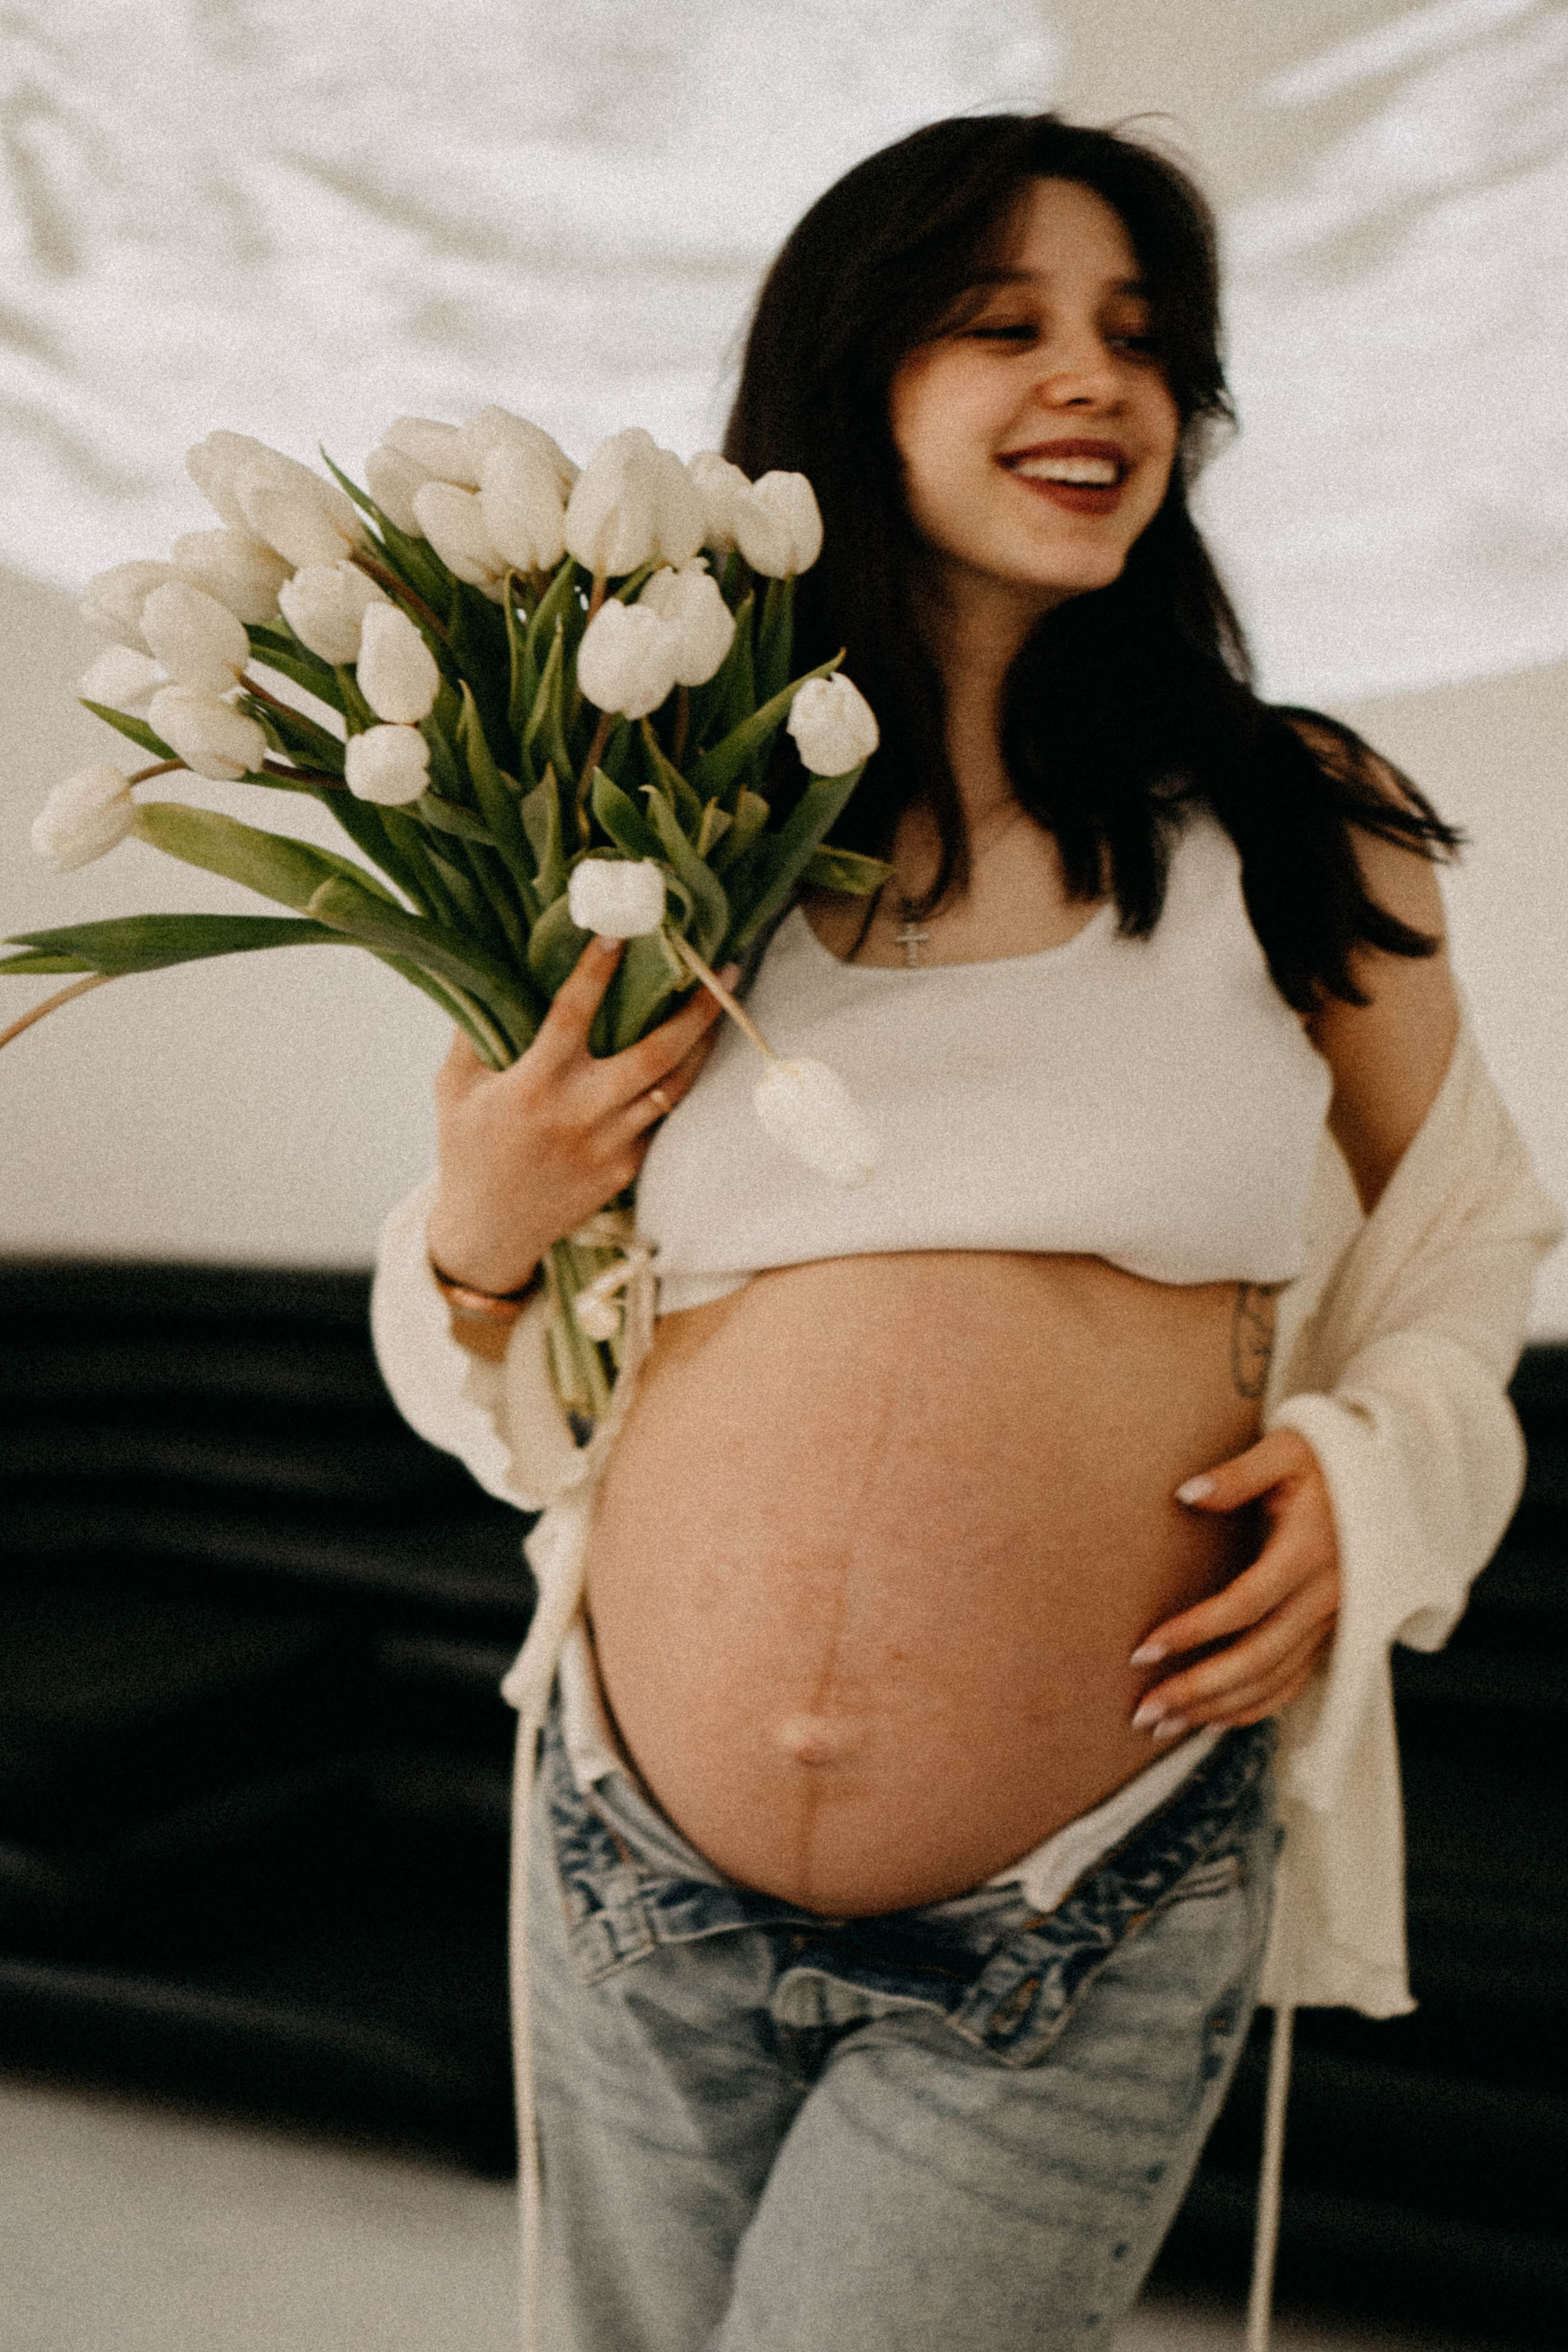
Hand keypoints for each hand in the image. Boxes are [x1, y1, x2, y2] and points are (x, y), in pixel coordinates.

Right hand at [426, 935, 732, 1295]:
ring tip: (723, 1005)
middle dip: (696, 1009)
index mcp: (533, 1086)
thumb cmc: (466, 1150)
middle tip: (723, 969)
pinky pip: (660, 1119)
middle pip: (655, 1053)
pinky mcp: (625, 1169)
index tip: (620, 932)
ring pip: (673, 1086)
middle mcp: (579, 1114)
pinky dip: (677, 1086)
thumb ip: (471, 1035)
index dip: (596, 971)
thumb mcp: (453, 1088)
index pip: (571, 1015)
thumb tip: (493, 975)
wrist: (489, 1232)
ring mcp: (609, 1145)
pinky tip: (692, 1056)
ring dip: (702, 1043)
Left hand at [1128, 1428, 1339, 1737]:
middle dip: (1199, 1689)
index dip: (1196, 1631)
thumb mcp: (1285, 1452)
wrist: (1390, 1479)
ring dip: (1218, 1708)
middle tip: (1145, 1710)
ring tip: (1164, 1725)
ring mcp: (1332, 1622)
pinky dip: (1254, 1709)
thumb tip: (1186, 1493)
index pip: (1246, 1604)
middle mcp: (1325, 1597)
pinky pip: (1294, 1684)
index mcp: (1308, 1553)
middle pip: (1258, 1657)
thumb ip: (1237, 1475)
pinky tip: (1211, 1722)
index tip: (1146, 1649)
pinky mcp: (1333, 1635)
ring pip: (1274, 1680)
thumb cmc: (1327, 1460)